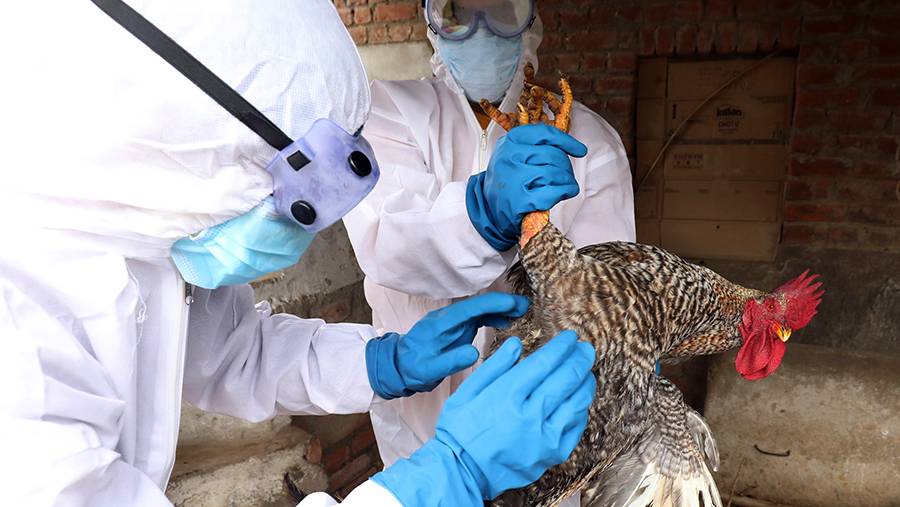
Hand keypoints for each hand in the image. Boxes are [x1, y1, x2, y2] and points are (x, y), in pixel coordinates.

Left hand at [365, 292, 529, 399]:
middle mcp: (448, 318)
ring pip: (480, 310)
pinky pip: (478, 318)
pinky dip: (493, 317)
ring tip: (523, 312)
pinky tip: (507, 322)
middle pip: (478, 305)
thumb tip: (474, 353)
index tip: (512, 303)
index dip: (491, 304)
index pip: (469, 308)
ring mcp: (453, 322)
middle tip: (526, 306)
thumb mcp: (429, 370)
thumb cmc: (412, 369)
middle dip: (502, 303)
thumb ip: (450, 361)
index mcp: (441, 324)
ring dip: (500, 309)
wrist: (398, 367)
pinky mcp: (457, 328)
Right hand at [372, 331, 596, 505]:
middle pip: (567, 378)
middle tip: (585, 348)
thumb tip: (516, 344)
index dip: (561, 346)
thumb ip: (494, 366)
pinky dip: (581, 409)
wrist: (462, 473)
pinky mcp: (553, 454)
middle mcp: (531, 415)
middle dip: (580, 358)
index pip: (545, 362)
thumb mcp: (467, 391)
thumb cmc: (460, 430)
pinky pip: (576, 426)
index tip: (570, 337)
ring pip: (578, 401)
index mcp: (508, 395)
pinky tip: (578, 400)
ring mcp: (545, 436)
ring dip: (585, 381)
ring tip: (586, 371)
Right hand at [466, 124, 587, 250]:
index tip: (579, 150)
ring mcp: (512, 179)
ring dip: (567, 181)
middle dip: (566, 167)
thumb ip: (536, 147)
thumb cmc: (509, 181)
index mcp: (509, 142)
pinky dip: (564, 192)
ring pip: (554, 173)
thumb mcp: (515, 156)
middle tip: (567, 176)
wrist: (490, 210)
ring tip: (567, 185)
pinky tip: (565, 193)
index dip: (566, 141)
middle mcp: (508, 157)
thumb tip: (570, 146)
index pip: (544, 134)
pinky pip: (552, 192)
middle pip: (552, 155)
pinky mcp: (519, 201)